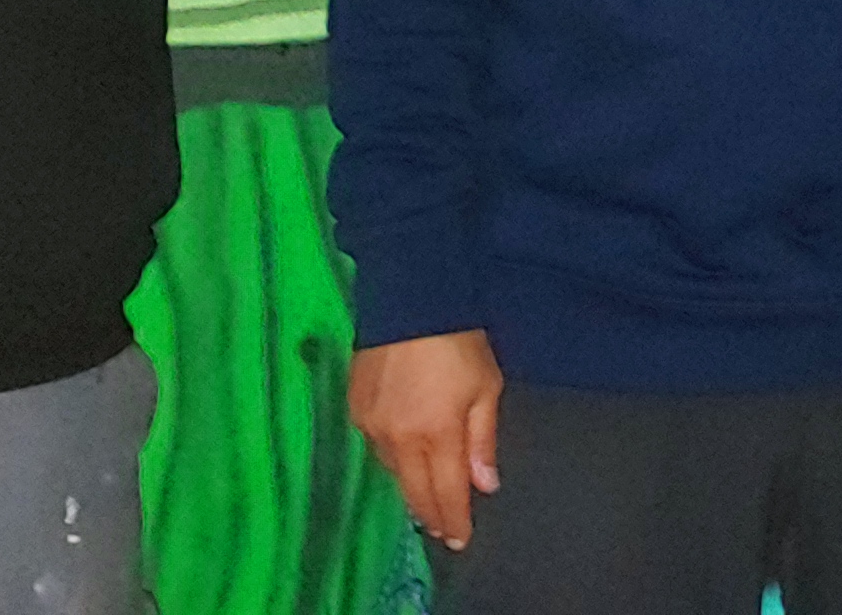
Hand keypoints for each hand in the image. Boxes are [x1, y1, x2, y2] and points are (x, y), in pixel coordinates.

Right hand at [349, 330, 502, 550]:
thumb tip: (485, 485)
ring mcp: (372, 425)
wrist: (410, 300)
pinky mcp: (355, 408)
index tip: (459, 539)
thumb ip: (483, 441)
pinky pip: (375, 448)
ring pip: (392, 472)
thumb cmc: (458, 343)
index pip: (446, 493)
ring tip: (424, 498)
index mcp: (437, 435)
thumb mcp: (486, 388)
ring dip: (410, 487)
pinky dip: (391, 458)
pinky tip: (402, 459)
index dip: (453, 520)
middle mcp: (400, 439)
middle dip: (430, 514)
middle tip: (440, 529)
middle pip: (414, 492)